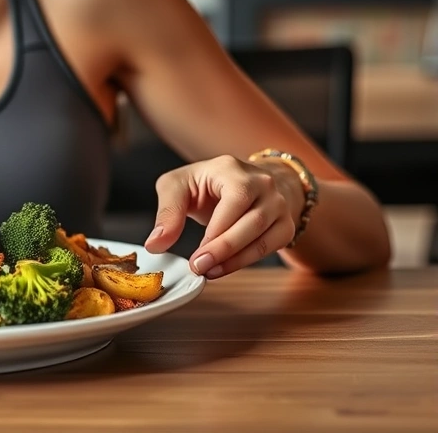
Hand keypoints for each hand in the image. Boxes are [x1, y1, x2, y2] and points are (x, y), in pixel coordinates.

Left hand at [144, 155, 303, 278]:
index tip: (195, 255)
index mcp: (234, 169)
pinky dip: (246, 261)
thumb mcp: (177, 186)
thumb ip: (167, 212)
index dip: (217, 230)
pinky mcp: (285, 225)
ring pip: (265, 237)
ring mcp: (279, 204)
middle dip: (225, 249)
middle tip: (200, 267)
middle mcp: (263, 184)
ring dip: (236, 260)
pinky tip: (223, 268)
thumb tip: (155, 244)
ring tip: (209, 271)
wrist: (243, 184)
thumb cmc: (206, 184)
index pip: (235, 199)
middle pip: (253, 221)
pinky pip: (271, 247)